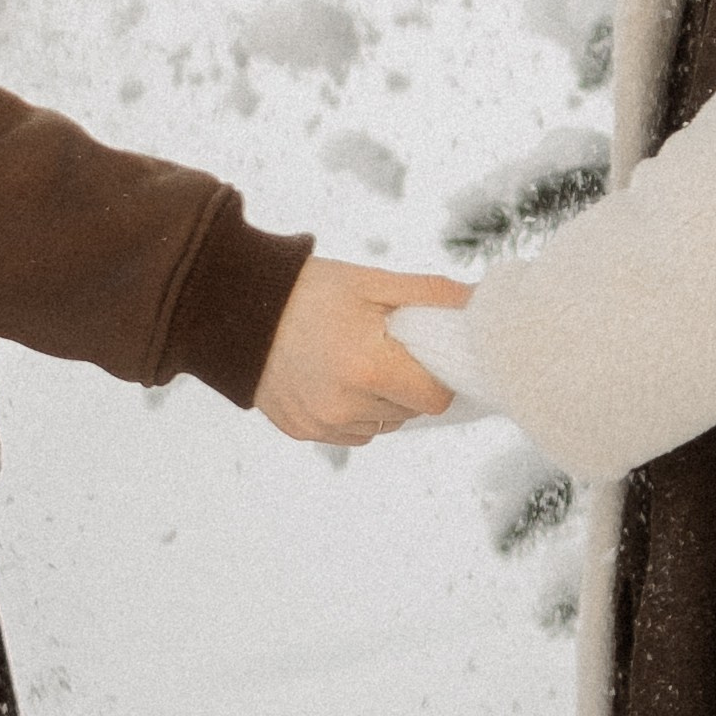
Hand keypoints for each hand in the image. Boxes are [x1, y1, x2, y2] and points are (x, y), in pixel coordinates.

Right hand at [254, 258, 471, 445]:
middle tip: (389, 349)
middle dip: (409, 384)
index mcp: (370, 368)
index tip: (429, 356)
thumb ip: (429, 294)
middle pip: (409, 412)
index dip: (439, 378)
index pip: (434, 399)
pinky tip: (337, 378)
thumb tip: (477, 300)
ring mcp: (322, 424)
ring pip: (381, 425)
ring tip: (359, 360)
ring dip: (382, 401)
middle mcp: (346, 406)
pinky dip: (354, 412)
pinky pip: (349, 433)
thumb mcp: (372, 282)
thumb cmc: (309, 290)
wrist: (238, 308)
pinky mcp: (302, 431)